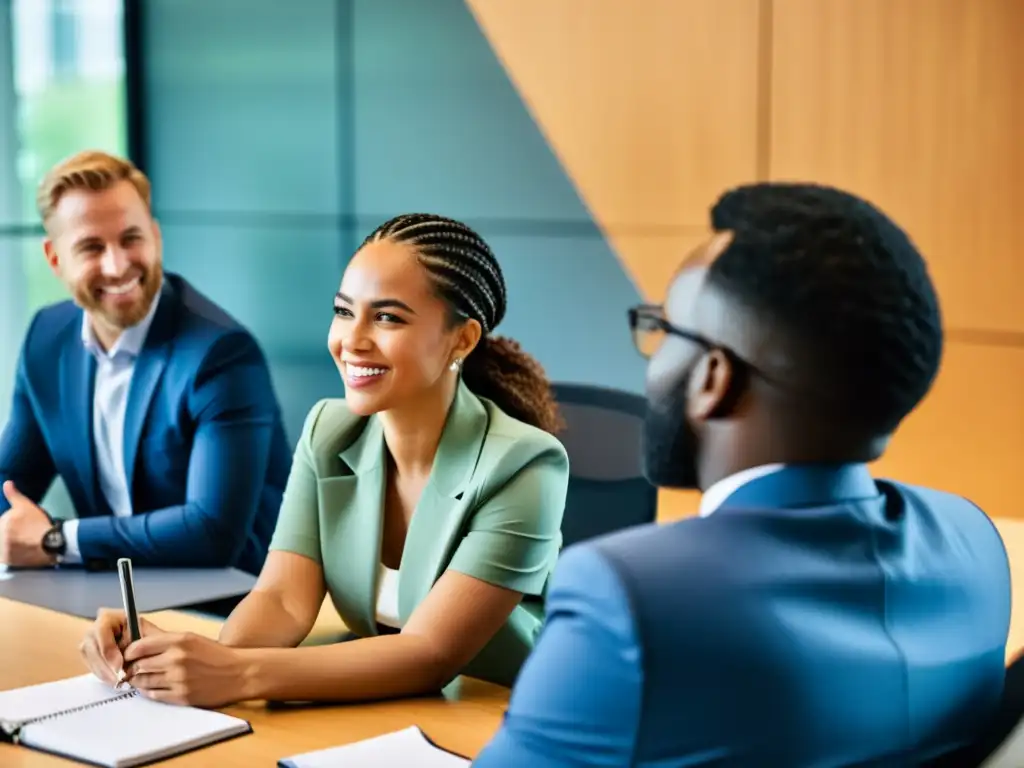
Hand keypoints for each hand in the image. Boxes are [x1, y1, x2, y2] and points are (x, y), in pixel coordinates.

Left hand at [0, 481, 53, 567]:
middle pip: (3, 534)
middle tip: (26, 535)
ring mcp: (1, 549)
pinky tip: (22, 552)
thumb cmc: (38, 523)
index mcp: (2, 522)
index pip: (3, 522)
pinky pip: (4, 558)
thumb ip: (13, 495)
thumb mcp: (26, 506)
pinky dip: (11, 556)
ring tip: (26, 544)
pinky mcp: (6, 561)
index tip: (23, 526)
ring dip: (10, 545)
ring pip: (4, 545)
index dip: (12, 524)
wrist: (49, 544)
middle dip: (11, 534)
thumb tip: (7, 483)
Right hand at [79, 608, 164, 685]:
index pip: (102, 630)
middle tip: (119, 678)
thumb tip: (127, 655)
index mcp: (110, 617)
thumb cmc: (150, 639)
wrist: (147, 647)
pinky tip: (114, 680)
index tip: (119, 665)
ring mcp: (90, 641)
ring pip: (91, 658)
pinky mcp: (89, 655)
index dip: (109, 649)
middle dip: (106, 665)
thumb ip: (138, 644)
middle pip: (93, 646)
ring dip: (105, 672)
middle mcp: (96, 627)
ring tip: (118, 682)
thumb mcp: (149, 637)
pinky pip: (91, 666)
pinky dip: (103, 675)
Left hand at [123, 632, 251, 706]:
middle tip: (131, 669)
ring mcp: (178, 679)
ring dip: (139, 681)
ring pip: (143, 682)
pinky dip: (149, 692)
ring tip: (142, 678)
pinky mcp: (181, 696)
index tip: (127, 655)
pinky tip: (153, 687)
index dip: (129, 652)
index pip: (140, 646)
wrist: (239, 673)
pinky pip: (154, 695)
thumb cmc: (215, 655)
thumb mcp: (192, 639)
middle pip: (138, 665)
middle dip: (132, 668)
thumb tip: (137, 644)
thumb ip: (165, 640)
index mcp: (180, 641)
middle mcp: (177, 659)